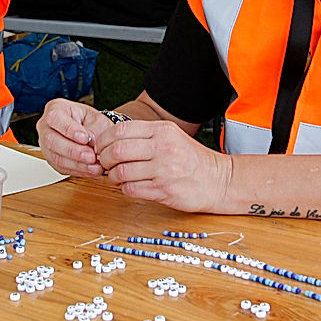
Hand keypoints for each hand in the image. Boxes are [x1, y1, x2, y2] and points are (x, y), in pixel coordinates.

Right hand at [35, 98, 115, 176]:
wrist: (91, 131)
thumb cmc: (91, 121)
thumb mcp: (97, 119)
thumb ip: (93, 130)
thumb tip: (90, 143)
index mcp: (55, 109)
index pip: (55, 118)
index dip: (69, 129)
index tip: (85, 138)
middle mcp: (46, 126)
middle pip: (52, 140)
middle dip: (73, 150)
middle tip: (91, 156)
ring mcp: (46, 144)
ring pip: (55, 157)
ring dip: (76, 164)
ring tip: (94, 166)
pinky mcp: (52, 159)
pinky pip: (60, 167)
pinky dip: (77, 170)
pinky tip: (90, 170)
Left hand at [93, 119, 233, 212]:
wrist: (218, 181)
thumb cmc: (191, 160)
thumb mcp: (171, 137)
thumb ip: (144, 136)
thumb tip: (110, 141)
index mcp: (162, 130)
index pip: (120, 130)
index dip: (104, 140)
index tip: (102, 148)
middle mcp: (163, 147)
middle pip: (117, 150)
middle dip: (104, 159)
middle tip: (105, 164)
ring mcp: (164, 169)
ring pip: (121, 172)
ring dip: (113, 177)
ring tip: (117, 177)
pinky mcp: (164, 190)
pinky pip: (131, 189)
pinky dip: (124, 189)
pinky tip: (129, 187)